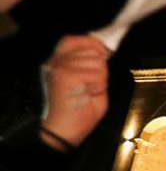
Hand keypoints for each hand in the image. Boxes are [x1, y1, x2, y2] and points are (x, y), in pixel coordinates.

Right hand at [41, 35, 108, 149]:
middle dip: (100, 69)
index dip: (91, 43)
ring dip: (99, 80)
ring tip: (87, 92)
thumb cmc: (78, 111)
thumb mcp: (88, 82)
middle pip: (92, 50)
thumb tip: (104, 50)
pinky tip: (87, 95)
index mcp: (58, 62)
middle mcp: (56, 62)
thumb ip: (92, 65)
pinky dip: (98, 87)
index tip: (103, 51)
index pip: (74, 40)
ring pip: (98, 63)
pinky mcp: (67, 76)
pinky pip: (98, 75)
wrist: (65, 131)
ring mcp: (61, 67)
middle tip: (89, 87)